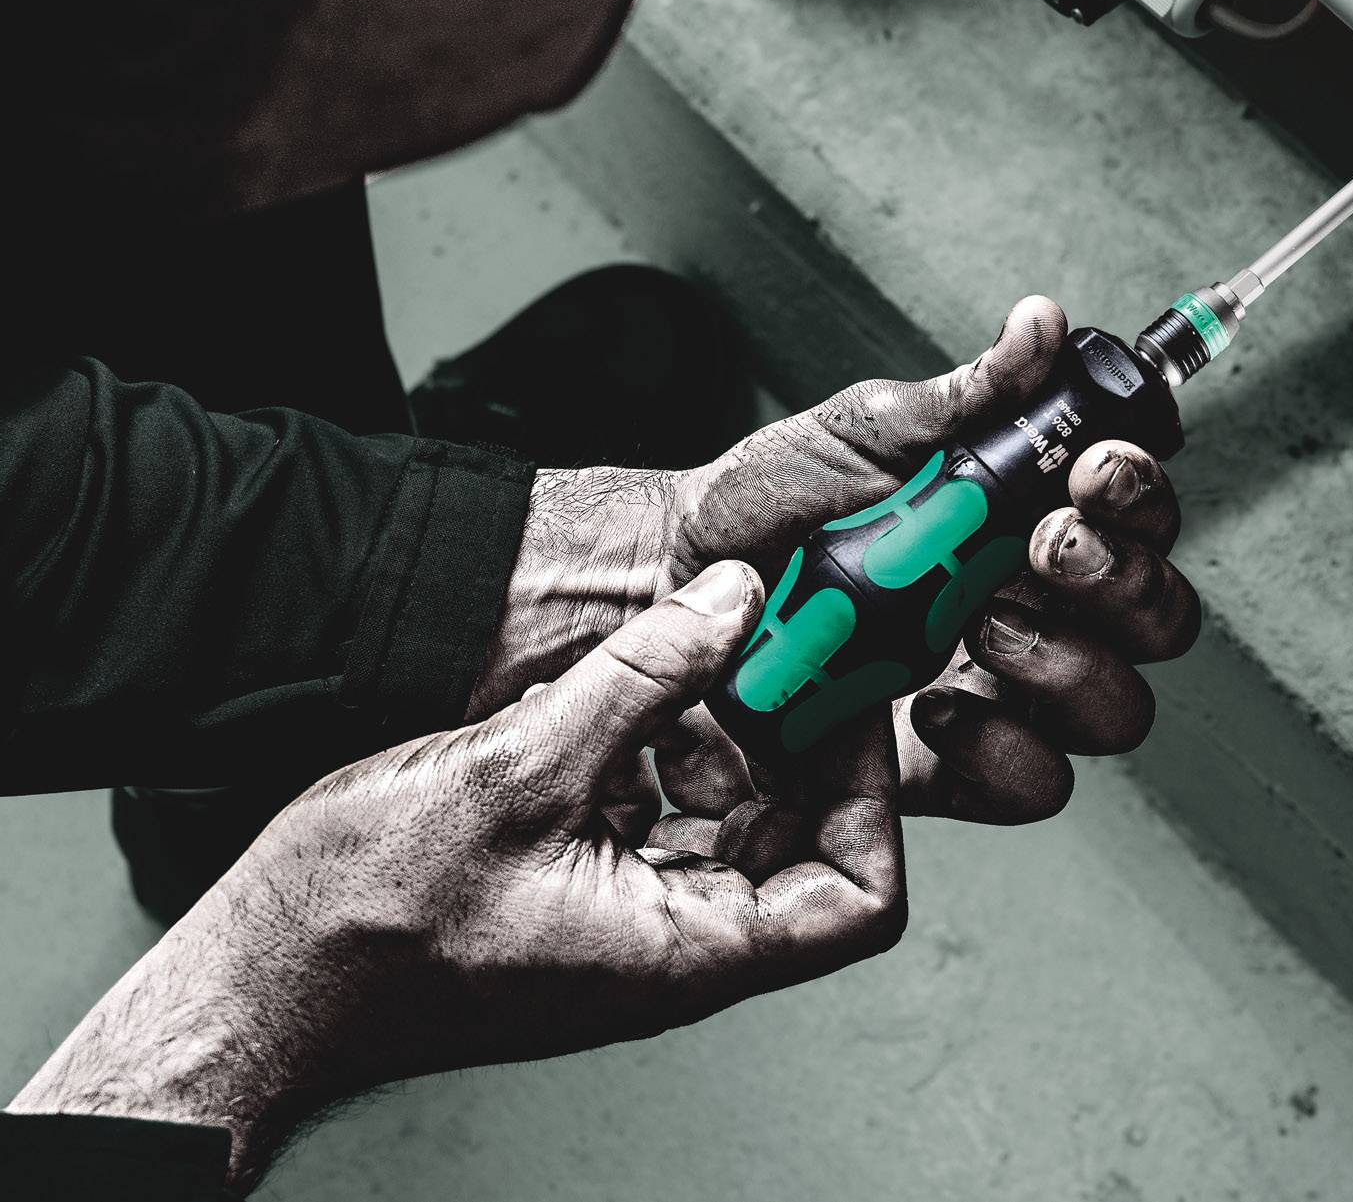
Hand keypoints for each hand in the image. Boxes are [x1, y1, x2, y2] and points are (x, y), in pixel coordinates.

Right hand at [11, 566, 899, 1188]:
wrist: (255, 977)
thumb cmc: (362, 921)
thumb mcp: (517, 769)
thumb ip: (641, 679)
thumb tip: (736, 601)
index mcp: (685, 951)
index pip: (857, 897)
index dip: (873, 797)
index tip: (844, 702)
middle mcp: (674, 947)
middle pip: (806, 843)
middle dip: (801, 741)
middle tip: (786, 646)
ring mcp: (630, 921)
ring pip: (734, 817)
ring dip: (728, 733)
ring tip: (700, 655)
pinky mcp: (584, 889)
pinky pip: (663, 814)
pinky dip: (660, 749)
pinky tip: (623, 690)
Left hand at [471, 296, 1200, 821]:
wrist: (670, 589)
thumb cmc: (766, 508)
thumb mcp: (864, 430)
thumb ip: (969, 392)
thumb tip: (1042, 325)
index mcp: (1030, 517)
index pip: (1138, 513)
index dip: (1138, 494)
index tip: (1090, 469)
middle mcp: (1037, 605)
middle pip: (1155, 617)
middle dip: (1116, 579)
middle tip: (1043, 544)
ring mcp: (1002, 691)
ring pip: (1113, 706)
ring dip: (1063, 662)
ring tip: (980, 624)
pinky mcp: (953, 765)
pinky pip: (1031, 785)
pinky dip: (998, 749)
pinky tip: (932, 707)